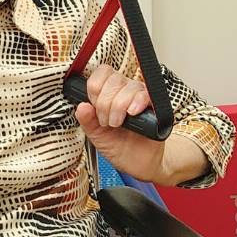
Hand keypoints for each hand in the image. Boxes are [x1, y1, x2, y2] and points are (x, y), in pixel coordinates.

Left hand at [74, 64, 166, 182]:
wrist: (138, 164)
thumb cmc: (119, 146)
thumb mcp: (96, 135)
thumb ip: (87, 120)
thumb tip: (81, 106)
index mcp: (110, 92)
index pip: (102, 72)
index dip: (95, 88)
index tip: (94, 106)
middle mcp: (126, 91)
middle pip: (114, 79)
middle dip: (105, 103)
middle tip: (106, 121)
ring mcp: (140, 97)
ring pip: (129, 87)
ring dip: (119, 107)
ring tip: (118, 123)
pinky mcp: (155, 106)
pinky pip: (146, 94)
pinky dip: (137, 103)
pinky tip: (132, 113)